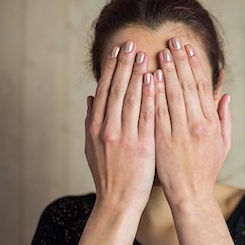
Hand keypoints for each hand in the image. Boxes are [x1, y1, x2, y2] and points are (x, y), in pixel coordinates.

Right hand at [84, 40, 155, 211]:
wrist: (118, 201)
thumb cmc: (108, 174)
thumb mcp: (91, 147)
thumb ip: (91, 121)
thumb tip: (90, 97)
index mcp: (96, 128)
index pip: (104, 91)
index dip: (111, 69)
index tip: (117, 51)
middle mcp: (108, 129)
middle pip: (116, 90)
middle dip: (124, 65)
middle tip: (130, 43)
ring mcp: (126, 137)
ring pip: (131, 99)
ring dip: (137, 75)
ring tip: (144, 55)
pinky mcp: (142, 146)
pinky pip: (147, 116)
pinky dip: (149, 97)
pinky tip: (154, 80)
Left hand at [153, 36, 231, 204]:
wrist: (191, 194)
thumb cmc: (207, 169)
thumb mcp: (224, 144)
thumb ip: (225, 118)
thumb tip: (224, 95)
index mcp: (210, 123)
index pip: (201, 87)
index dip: (194, 66)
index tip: (187, 50)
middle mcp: (196, 124)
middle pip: (186, 86)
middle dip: (178, 61)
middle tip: (171, 42)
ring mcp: (178, 132)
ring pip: (172, 95)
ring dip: (166, 72)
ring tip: (159, 53)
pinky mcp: (162, 140)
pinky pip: (157, 112)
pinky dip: (154, 94)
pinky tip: (149, 78)